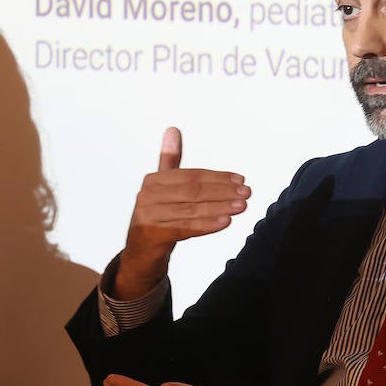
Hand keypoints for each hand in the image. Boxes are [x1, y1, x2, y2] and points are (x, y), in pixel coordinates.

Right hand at [114, 127, 250, 299]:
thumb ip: (170, 161)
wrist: (140, 256)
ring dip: (220, 207)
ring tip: (241, 206)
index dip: (217, 177)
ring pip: (192, 209)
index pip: (191, 176)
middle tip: (246, 192)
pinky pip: (185, 228)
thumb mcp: (163, 190)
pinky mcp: (152, 235)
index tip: (240, 179)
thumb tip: (173, 129)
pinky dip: (207, 225)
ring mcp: (148, 215)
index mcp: (153, 181)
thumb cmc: (156, 219)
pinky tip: (225, 221)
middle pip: (193, 191)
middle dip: (223, 191)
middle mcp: (147, 195)